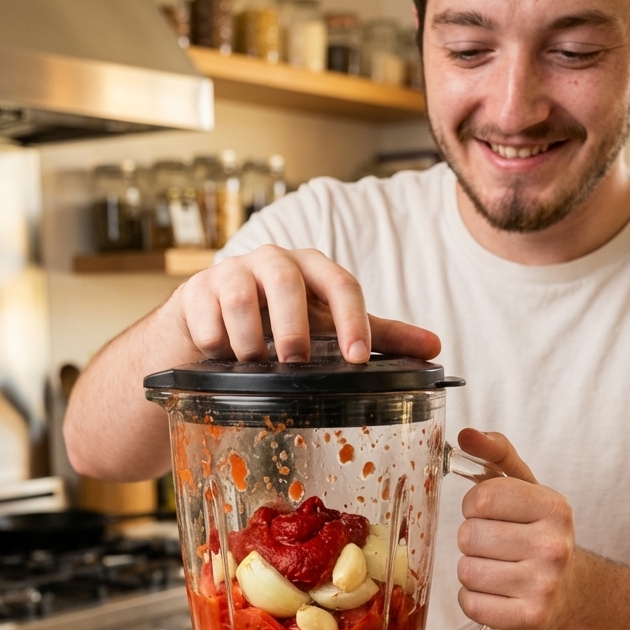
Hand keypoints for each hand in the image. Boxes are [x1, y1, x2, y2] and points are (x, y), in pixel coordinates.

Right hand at [175, 245, 440, 362]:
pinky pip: (205, 318)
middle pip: (286, 282)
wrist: (211, 328)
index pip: (340, 284)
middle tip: (295, 363)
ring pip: (240, 299)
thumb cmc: (279, 325)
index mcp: (312, 270)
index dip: (352, 320)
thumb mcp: (327, 328)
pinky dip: (215, 343)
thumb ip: (377, 334)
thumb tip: (435, 348)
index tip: (357, 359)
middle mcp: (272, 263)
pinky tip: (219, 359)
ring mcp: (230, 273)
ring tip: (254, 366)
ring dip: (249, 341)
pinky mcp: (195, 292)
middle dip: (292, 326)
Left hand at [456, 429, 575, 629]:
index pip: (480, 498)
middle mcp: (554, 546)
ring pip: (466, 572)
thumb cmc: (536, 532)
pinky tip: (496, 595)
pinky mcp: (531, 619)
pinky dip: (474, 600)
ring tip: (497, 570)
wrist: (568, 591)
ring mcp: (545, 585)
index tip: (490, 515)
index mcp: (553, 507)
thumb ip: (495, 454)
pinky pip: (471, 604)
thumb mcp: (524, 488)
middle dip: (472, 542)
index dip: (474, 507)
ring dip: (472, 572)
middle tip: (496, 547)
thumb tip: (465, 434)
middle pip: (469, 536)